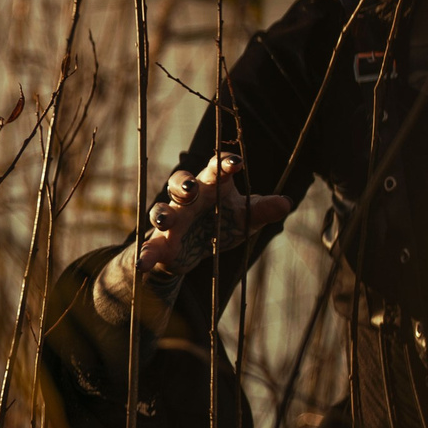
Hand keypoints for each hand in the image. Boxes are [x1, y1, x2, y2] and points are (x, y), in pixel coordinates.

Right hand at [135, 153, 290, 280]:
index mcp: (211, 186)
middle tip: (192, 187)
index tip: (236, 164)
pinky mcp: (161, 242)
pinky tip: (142, 263)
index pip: (215, 169)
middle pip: (179, 183)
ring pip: (161, 210)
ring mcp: (172, 220)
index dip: (224, 163)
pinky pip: (149, 246)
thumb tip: (286, 203)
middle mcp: (188, 199)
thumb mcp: (246, 217)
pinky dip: (144, 254)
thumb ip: (262, 209)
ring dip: (162, 213)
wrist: (198, 251)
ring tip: (166, 219)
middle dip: (183, 183)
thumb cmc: (223, 224)